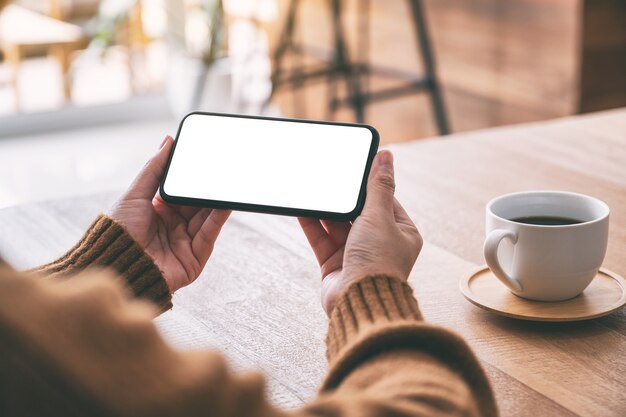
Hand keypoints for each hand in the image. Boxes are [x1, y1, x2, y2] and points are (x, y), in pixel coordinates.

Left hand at [109, 136, 230, 292]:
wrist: (116, 266)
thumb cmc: (118, 233)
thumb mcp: (135, 194)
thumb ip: (154, 168)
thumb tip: (168, 141)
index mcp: (158, 212)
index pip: (182, 191)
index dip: (193, 178)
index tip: (205, 161)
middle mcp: (173, 227)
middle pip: (197, 204)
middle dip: (208, 189)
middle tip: (220, 171)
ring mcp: (184, 243)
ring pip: (207, 218)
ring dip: (217, 202)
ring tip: (227, 184)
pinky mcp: (194, 259)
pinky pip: (209, 235)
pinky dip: (218, 219)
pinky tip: (225, 204)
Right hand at [299, 150, 421, 314]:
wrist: (359, 303)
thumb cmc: (378, 262)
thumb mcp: (379, 216)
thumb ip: (378, 185)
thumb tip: (386, 155)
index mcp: (401, 233)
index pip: (384, 200)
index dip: (369, 185)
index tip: (354, 167)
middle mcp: (380, 243)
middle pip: (358, 212)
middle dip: (343, 198)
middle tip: (329, 177)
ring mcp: (356, 255)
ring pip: (337, 225)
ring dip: (326, 210)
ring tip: (313, 190)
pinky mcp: (335, 265)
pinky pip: (322, 239)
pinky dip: (312, 225)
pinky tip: (302, 209)